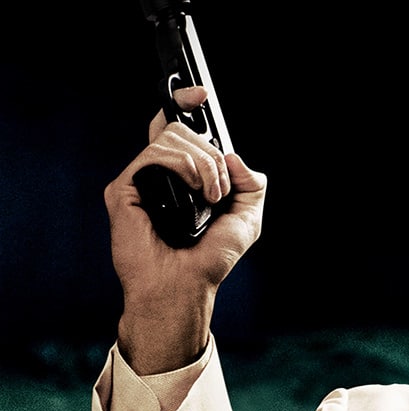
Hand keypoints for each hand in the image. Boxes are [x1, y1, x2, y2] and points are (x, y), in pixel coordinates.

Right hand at [105, 85, 266, 373]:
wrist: (185, 286)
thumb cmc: (209, 259)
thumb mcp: (247, 218)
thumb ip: (251, 184)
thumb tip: (234, 156)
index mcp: (182, 176)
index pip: (178, 127)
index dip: (186, 102)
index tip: (201, 93)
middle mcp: (159, 173)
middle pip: (182, 130)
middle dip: (212, 156)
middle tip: (219, 191)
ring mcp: (140, 179)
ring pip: (172, 139)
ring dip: (204, 167)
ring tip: (209, 198)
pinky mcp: (124, 189)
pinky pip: (157, 156)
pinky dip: (185, 170)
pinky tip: (195, 195)